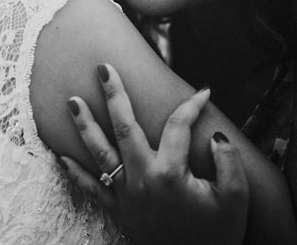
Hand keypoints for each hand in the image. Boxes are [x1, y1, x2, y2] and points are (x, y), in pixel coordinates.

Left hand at [60, 64, 248, 244]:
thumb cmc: (217, 235)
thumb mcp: (236, 200)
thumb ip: (228, 163)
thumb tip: (215, 136)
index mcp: (170, 173)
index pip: (177, 127)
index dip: (191, 107)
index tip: (202, 93)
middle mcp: (142, 179)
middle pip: (123, 127)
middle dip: (113, 95)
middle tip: (102, 68)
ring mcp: (126, 195)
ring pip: (100, 153)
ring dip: (85, 125)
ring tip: (71, 101)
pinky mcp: (118, 211)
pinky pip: (91, 189)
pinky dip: (75, 173)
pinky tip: (61, 156)